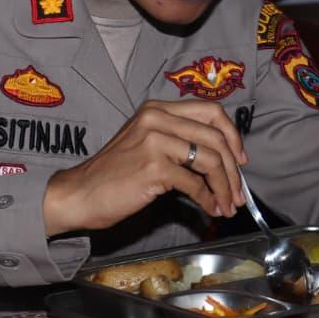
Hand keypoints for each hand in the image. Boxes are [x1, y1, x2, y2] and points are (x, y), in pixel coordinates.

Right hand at [43, 100, 246, 236]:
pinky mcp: (154, 167)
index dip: (232, 135)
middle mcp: (156, 119)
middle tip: (238, 191)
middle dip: (234, 168)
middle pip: (216, 136)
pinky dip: (209, 199)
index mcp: (156, 109)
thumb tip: (217, 157)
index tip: (239, 159)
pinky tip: (210, 208)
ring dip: (226, 187)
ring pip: (211, 160)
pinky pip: (195, 184)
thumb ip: (175, 140)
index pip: (210, 111)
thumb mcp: (143, 143)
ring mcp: (155, 142)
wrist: (79, 194)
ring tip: (228, 205)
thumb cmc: (111, 175)